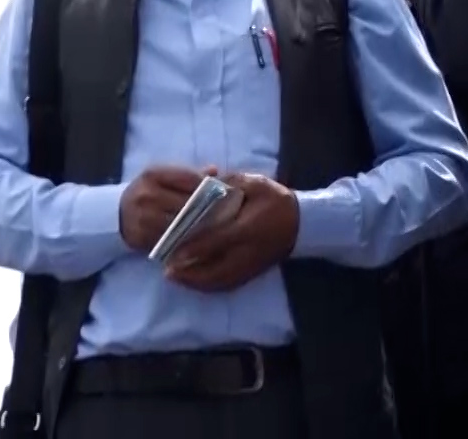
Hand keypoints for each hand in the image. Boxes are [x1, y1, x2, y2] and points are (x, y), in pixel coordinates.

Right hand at [120, 165, 216, 251]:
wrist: (117, 213)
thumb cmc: (148, 192)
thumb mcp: (164, 177)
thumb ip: (189, 174)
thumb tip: (215, 171)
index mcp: (153, 174)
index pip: (189, 178)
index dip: (209, 186)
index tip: (222, 192)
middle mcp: (146, 194)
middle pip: (187, 203)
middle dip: (207, 208)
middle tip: (225, 213)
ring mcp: (142, 217)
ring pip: (181, 224)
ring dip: (198, 227)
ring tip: (214, 228)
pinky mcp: (141, 237)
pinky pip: (170, 240)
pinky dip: (185, 240)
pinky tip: (197, 240)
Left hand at [164, 173, 300, 293]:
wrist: (301, 223)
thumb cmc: (275, 200)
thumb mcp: (253, 183)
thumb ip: (226, 186)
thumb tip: (200, 188)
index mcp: (249, 226)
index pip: (219, 239)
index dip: (195, 246)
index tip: (173, 251)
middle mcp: (248, 251)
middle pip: (216, 267)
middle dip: (190, 271)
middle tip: (166, 268)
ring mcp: (249, 265)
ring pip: (218, 280)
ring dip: (195, 281)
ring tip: (173, 275)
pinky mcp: (250, 273)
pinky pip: (225, 284)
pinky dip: (206, 285)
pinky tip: (191, 280)